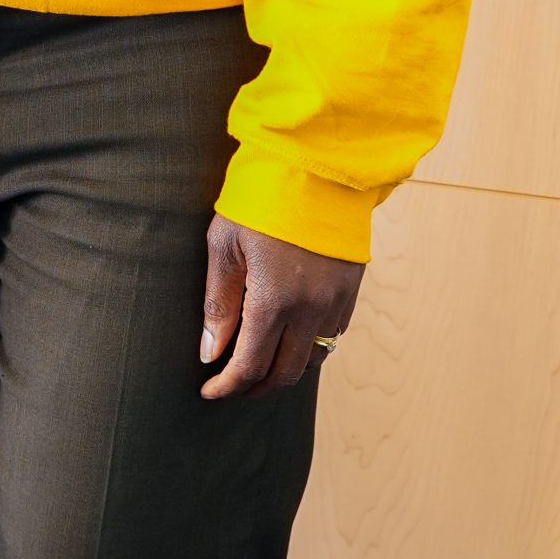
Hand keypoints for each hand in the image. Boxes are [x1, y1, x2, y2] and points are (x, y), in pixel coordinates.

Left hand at [199, 215, 362, 398]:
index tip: (209, 392)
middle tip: (232, 385)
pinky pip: (330, 335)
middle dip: (255, 387)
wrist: (317, 166)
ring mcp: (335, 303)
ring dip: (284, 368)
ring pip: (311, 358)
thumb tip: (210, 352)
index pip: (249, 366)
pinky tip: (288, 333)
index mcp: (274, 301)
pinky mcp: (351, 291)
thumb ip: (218, 303)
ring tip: (258, 362)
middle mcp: (310, 311)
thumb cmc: (261, 200)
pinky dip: (307, 345)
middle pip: (284, 373)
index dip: (227, 386)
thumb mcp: (225, 244)